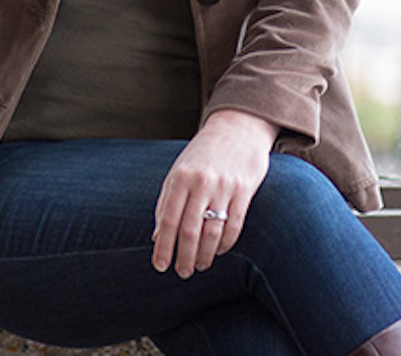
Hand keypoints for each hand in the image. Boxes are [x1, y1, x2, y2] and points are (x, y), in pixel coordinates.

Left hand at [151, 109, 275, 277]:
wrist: (237, 128)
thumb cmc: (202, 154)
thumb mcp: (178, 171)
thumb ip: (166, 202)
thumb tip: (156, 236)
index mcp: (179, 178)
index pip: (167, 219)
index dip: (163, 246)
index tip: (160, 265)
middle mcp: (201, 183)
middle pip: (189, 230)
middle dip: (184, 256)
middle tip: (181, 272)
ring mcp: (224, 188)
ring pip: (212, 232)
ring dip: (205, 255)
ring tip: (199, 266)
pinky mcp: (244, 192)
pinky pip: (234, 226)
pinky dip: (225, 244)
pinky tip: (218, 252)